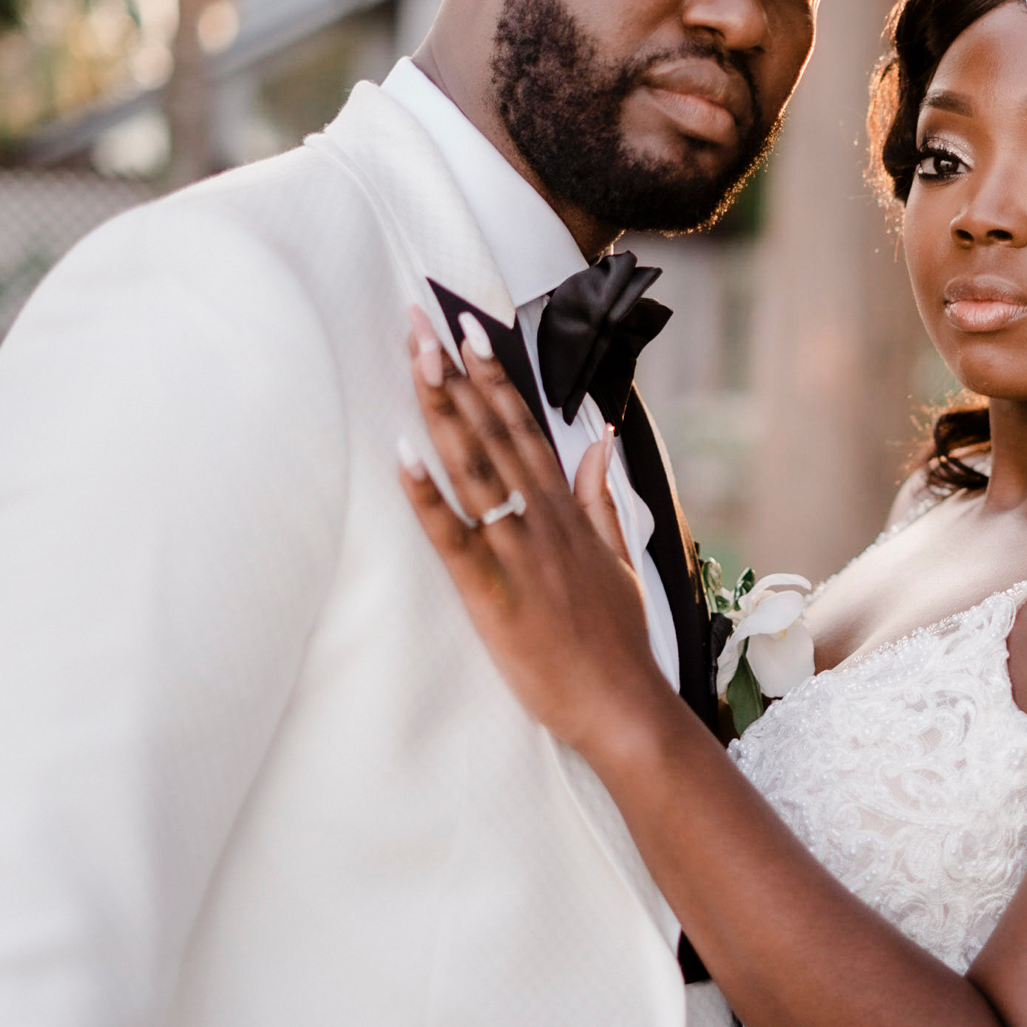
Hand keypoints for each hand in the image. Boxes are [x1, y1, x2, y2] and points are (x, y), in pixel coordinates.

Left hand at [396, 305, 669, 752]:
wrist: (623, 705)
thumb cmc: (616, 641)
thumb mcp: (618, 558)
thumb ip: (600, 497)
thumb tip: (602, 442)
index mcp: (566, 513)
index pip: (525, 429)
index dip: (495, 378)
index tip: (471, 331)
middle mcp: (542, 521)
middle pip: (495, 434)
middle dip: (458, 375)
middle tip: (425, 322)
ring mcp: (519, 554)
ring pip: (476, 470)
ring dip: (444, 412)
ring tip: (417, 360)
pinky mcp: (492, 594)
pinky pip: (454, 537)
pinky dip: (428, 496)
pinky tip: (402, 457)